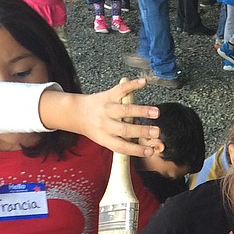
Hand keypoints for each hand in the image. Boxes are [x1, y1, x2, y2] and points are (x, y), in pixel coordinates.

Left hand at [42, 78, 159, 156]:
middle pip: (125, 129)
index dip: (136, 150)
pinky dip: (133, 85)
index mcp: (104, 138)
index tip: (150, 151)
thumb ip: (122, 141)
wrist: (77, 113)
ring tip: (155, 112)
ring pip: (125, 110)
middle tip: (156, 132)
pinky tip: (143, 82)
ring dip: (142, 111)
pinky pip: (121, 89)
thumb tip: (143, 144)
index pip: (122, 146)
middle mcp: (105, 124)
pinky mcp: (108, 95)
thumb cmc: (95, 128)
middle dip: (142, 131)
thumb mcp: (105, 139)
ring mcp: (107, 108)